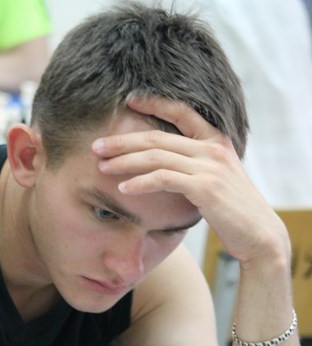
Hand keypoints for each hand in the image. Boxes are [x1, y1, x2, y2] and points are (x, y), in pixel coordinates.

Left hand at [92, 96, 289, 266]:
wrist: (259, 235)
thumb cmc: (234, 212)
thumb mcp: (217, 181)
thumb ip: (195, 168)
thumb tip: (166, 169)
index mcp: (216, 141)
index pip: (182, 111)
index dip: (154, 103)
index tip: (129, 101)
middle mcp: (212, 149)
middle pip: (158, 137)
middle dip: (123, 141)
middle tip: (97, 146)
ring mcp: (209, 167)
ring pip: (156, 157)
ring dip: (124, 161)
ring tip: (102, 166)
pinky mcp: (205, 187)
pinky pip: (164, 179)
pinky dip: (140, 182)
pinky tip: (123, 189)